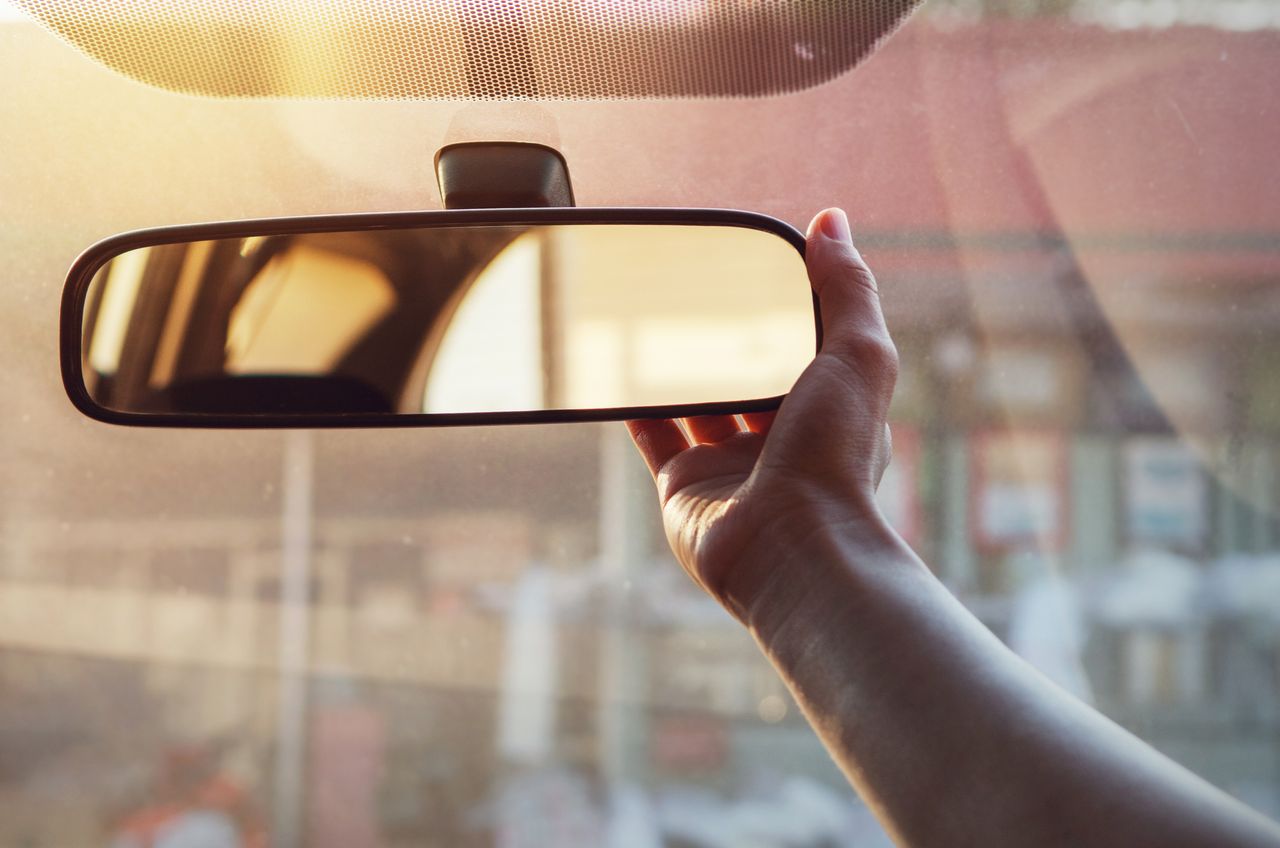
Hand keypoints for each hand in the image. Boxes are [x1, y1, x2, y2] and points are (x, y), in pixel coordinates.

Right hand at [627, 208, 900, 627]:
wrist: (790, 549)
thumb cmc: (834, 457)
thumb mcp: (858, 356)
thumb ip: (847, 289)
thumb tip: (833, 220)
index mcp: (828, 409)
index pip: (803, 348)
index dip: (781, 313)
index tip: (755, 273)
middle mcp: (780, 440)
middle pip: (747, 379)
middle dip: (725, 344)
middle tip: (694, 297)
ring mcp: (731, 467)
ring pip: (698, 408)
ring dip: (677, 372)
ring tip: (650, 326)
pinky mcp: (684, 489)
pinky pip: (655, 439)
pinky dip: (636, 407)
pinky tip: (619, 374)